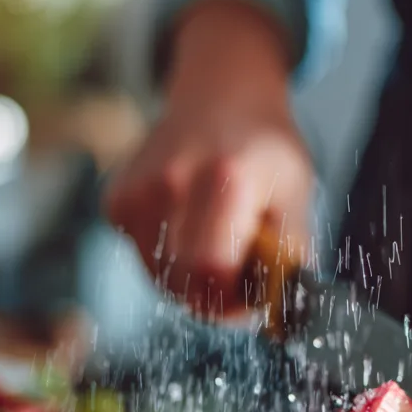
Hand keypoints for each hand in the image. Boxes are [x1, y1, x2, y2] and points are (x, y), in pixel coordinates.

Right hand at [104, 0, 312, 315]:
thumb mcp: (297, 198)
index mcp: (223, 180)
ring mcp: (135, 191)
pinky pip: (140, 258)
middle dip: (214, 292)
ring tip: (215, 237)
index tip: (249, 294)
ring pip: (159, 278)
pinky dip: (165, 256)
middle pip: (182, 284)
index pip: (211, 272)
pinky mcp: (115, 200)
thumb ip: (288, 260)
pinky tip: (186, 223)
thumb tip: (284, 316)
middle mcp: (170, 182)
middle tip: (239, 266)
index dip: (231, 300)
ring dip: (190, 276)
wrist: (221, 94)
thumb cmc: (265, 151)